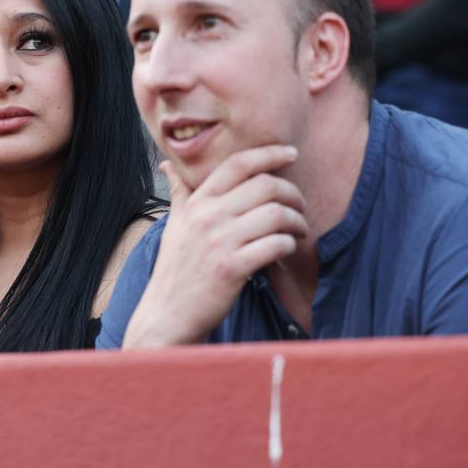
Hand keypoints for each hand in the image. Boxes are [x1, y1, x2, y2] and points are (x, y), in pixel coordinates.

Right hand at [121, 145, 308, 347]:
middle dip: (292, 192)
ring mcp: (220, 242)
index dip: (268, 153)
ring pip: (275, 214)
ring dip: (296, 220)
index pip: (237, 164)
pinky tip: (287, 249)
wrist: (168, 314)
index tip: (290, 153)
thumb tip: (167, 165)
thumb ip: (180, 193)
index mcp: (197, 203)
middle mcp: (208, 217)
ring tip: (299, 229)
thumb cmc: (175, 269)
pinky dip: (289, 244)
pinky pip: (275, 245)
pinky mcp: (233, 268)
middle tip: (300, 205)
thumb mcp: (174, 225)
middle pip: (264, 185)